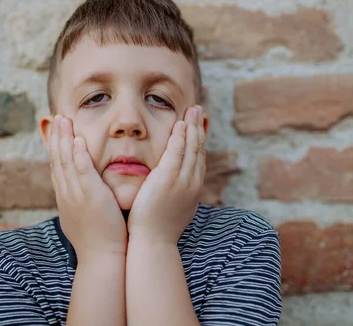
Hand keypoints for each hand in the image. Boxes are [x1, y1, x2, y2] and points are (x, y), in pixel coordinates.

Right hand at [49, 115, 127, 261]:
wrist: (102, 258)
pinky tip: (77, 140)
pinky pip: (82, 172)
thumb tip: (83, 193)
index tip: (55, 131)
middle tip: (56, 116)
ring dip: (64, 139)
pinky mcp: (90, 197)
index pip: (56, 167)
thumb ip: (82, 201)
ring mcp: (76, 195)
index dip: (54, 147)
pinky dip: (78, 156)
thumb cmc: (99, 239)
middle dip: (56, 137)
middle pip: (57, 160)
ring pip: (66, 162)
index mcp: (65, 198)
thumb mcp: (84, 217)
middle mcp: (66, 194)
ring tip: (63, 119)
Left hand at [127, 105, 205, 244]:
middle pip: (199, 149)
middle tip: (198, 110)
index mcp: (193, 189)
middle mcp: (192, 183)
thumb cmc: (157, 228)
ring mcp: (182, 180)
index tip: (198, 125)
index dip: (199, 140)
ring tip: (192, 110)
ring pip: (191, 147)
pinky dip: (180, 137)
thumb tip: (173, 188)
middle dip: (199, 128)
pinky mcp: (168, 178)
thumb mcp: (172, 208)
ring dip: (192, 127)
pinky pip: (176, 152)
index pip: (199, 159)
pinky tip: (180, 124)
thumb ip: (174, 194)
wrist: (153, 243)